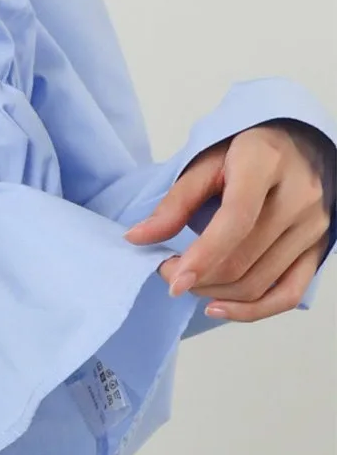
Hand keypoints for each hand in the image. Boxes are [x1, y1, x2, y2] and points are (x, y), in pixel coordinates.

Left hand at [124, 121, 334, 321]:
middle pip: (242, 260)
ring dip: (214, 293)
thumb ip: (174, 202)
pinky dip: (252, 311)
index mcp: (265, 163)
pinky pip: (288, 294)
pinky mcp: (318, 248)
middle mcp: (298, 196)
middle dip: (197, 278)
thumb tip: (136, 239)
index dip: (202, 256)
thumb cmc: (246, 151)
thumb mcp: (205, 162)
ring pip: (259, 282)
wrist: (298, 143)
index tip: (172, 279)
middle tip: (168, 272)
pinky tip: (218, 307)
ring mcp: (314, 226)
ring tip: (189, 281)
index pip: (236, 220)